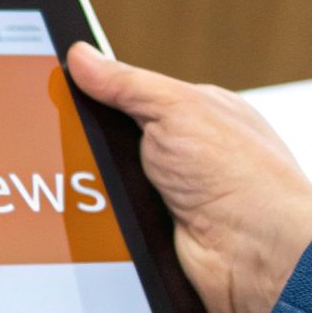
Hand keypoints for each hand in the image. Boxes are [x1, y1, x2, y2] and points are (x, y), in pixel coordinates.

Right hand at [66, 43, 311, 312]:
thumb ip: (127, 83)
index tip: (55, 89)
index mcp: (192, 114)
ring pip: (102, 184)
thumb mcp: (177, 108)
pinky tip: (90, 217)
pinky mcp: (152, 235)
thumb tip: (84, 57)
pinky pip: (107, 223)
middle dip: (86, 142)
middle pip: (109, 141)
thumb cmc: (243, 178)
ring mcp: (165, 197)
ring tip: (75, 182)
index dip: (94, 93)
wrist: (256, 256)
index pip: (129, 96)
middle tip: (60, 138)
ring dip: (90, 186)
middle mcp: (181, 155)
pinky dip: (96, 222)